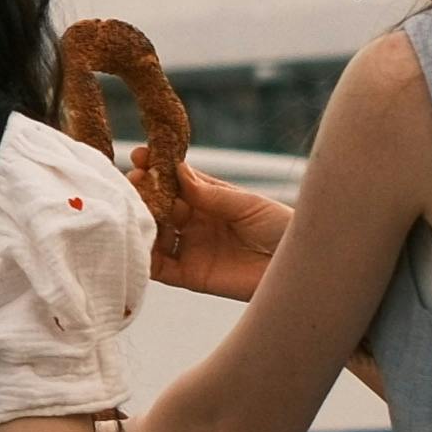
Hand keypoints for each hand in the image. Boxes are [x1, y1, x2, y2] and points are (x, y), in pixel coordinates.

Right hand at [138, 156, 294, 298]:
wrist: (297, 266)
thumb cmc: (280, 228)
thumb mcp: (247, 204)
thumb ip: (211, 194)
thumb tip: (177, 171)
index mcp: (209, 199)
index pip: (175, 181)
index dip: (157, 168)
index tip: (141, 155)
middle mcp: (195, 222)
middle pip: (160, 205)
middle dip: (144, 192)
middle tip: (134, 179)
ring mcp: (191, 248)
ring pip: (155, 233)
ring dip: (141, 221)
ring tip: (134, 208)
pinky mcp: (190, 275)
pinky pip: (160, 267)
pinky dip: (145, 256)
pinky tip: (138, 241)